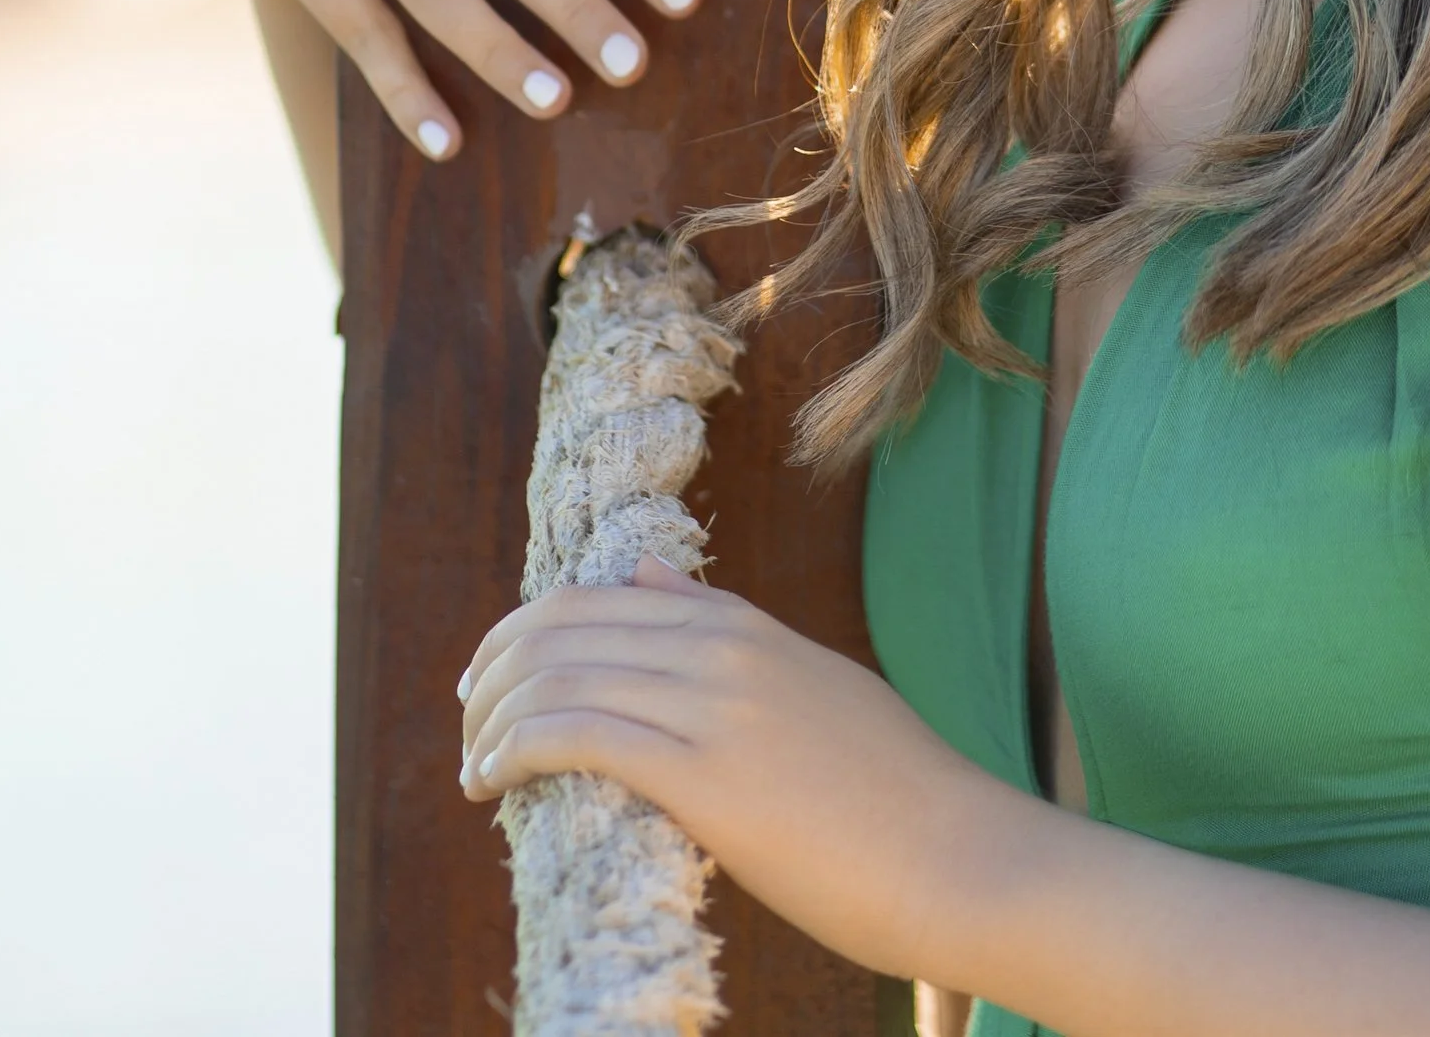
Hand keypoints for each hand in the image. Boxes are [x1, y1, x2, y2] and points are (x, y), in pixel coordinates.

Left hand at [459, 558, 1012, 978]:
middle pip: (566, 625)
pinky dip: (517, 748)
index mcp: (750, 628)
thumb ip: (730, 632)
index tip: (495, 683)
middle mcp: (727, 650)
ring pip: (562, 674)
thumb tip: (649, 572)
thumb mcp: (815, 686)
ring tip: (473, 768)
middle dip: (497, 671)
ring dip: (494, 718)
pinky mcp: (709, 775)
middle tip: (468, 723)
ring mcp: (719, 707)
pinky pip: (581, 734)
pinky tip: (492, 781)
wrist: (961, 856)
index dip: (530, 632)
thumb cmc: (896, 795)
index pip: (604, 595)